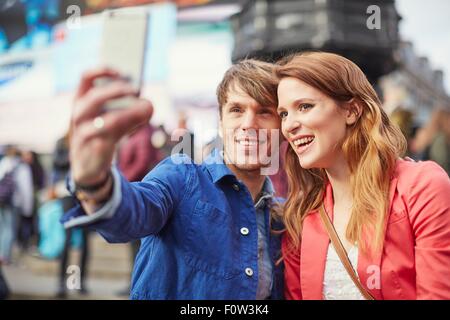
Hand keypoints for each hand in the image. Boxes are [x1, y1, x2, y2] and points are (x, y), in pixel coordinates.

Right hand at [70, 67, 152, 186]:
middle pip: (95, 97)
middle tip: (137, 89)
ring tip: (148, 109)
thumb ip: (123, 108)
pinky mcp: (96, 148)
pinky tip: (141, 125)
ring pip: (108, 120)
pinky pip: (114, 137)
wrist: (87, 167)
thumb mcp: (105, 118)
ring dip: (131, 113)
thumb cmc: (100, 136)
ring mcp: (85, 133)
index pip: (85, 79)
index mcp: (80, 102)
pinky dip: (130, 128)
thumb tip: (147, 105)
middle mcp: (78, 115)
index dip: (102, 71)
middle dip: (118, 90)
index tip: (120, 71)